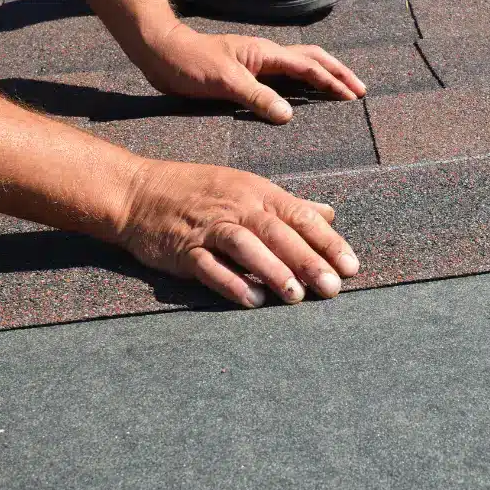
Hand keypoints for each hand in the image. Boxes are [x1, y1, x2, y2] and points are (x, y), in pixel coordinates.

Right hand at [120, 158, 359, 306]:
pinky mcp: (184, 249)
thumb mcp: (248, 188)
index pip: (302, 216)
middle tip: (332, 288)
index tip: (351, 267)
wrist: (138, 192)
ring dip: (273, 271)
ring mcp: (210, 227)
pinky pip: (210, 266)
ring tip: (297, 297)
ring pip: (246, 247)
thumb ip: (290, 205)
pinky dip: (231, 282)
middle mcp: (238, 207)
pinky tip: (252, 300)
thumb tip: (329, 213)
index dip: (329, 242)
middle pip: (279, 233)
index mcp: (259, 193)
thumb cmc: (201, 191)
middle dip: (308, 261)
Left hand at [133, 22, 366, 122]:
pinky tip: (305, 95)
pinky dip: (303, 82)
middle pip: (313, 59)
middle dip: (338, 73)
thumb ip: (257, 97)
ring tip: (341, 89)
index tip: (352, 97)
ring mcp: (258, 63)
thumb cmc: (190, 63)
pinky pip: (285, 76)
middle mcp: (266, 55)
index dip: (332, 82)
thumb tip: (289, 115)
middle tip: (359, 90)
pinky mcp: (248, 73)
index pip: (308, 67)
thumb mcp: (224, 81)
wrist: (161, 52)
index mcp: (266, 54)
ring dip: (324, 75)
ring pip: (301, 65)